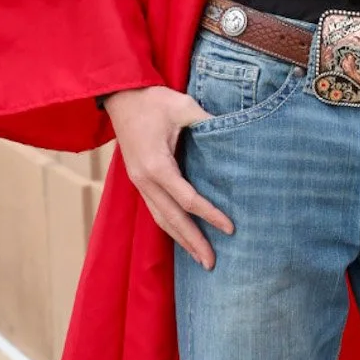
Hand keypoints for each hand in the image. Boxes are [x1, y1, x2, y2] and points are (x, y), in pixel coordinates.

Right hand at [103, 85, 232, 268]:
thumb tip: (239, 133)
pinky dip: (170, 226)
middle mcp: (145, 180)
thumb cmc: (153, 100)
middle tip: (212, 264)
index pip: (188, 199)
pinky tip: (182, 235)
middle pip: (171, 219)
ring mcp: (138, 182)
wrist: (120, 95)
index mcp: (156, 165)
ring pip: (160, 219)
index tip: (230, 228)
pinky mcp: (138, 179)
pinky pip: (155, 209)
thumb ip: (210, 122)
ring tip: (200, 258)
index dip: (210, 215)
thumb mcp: (184, 106)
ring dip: (180, 240)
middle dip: (193, 242)